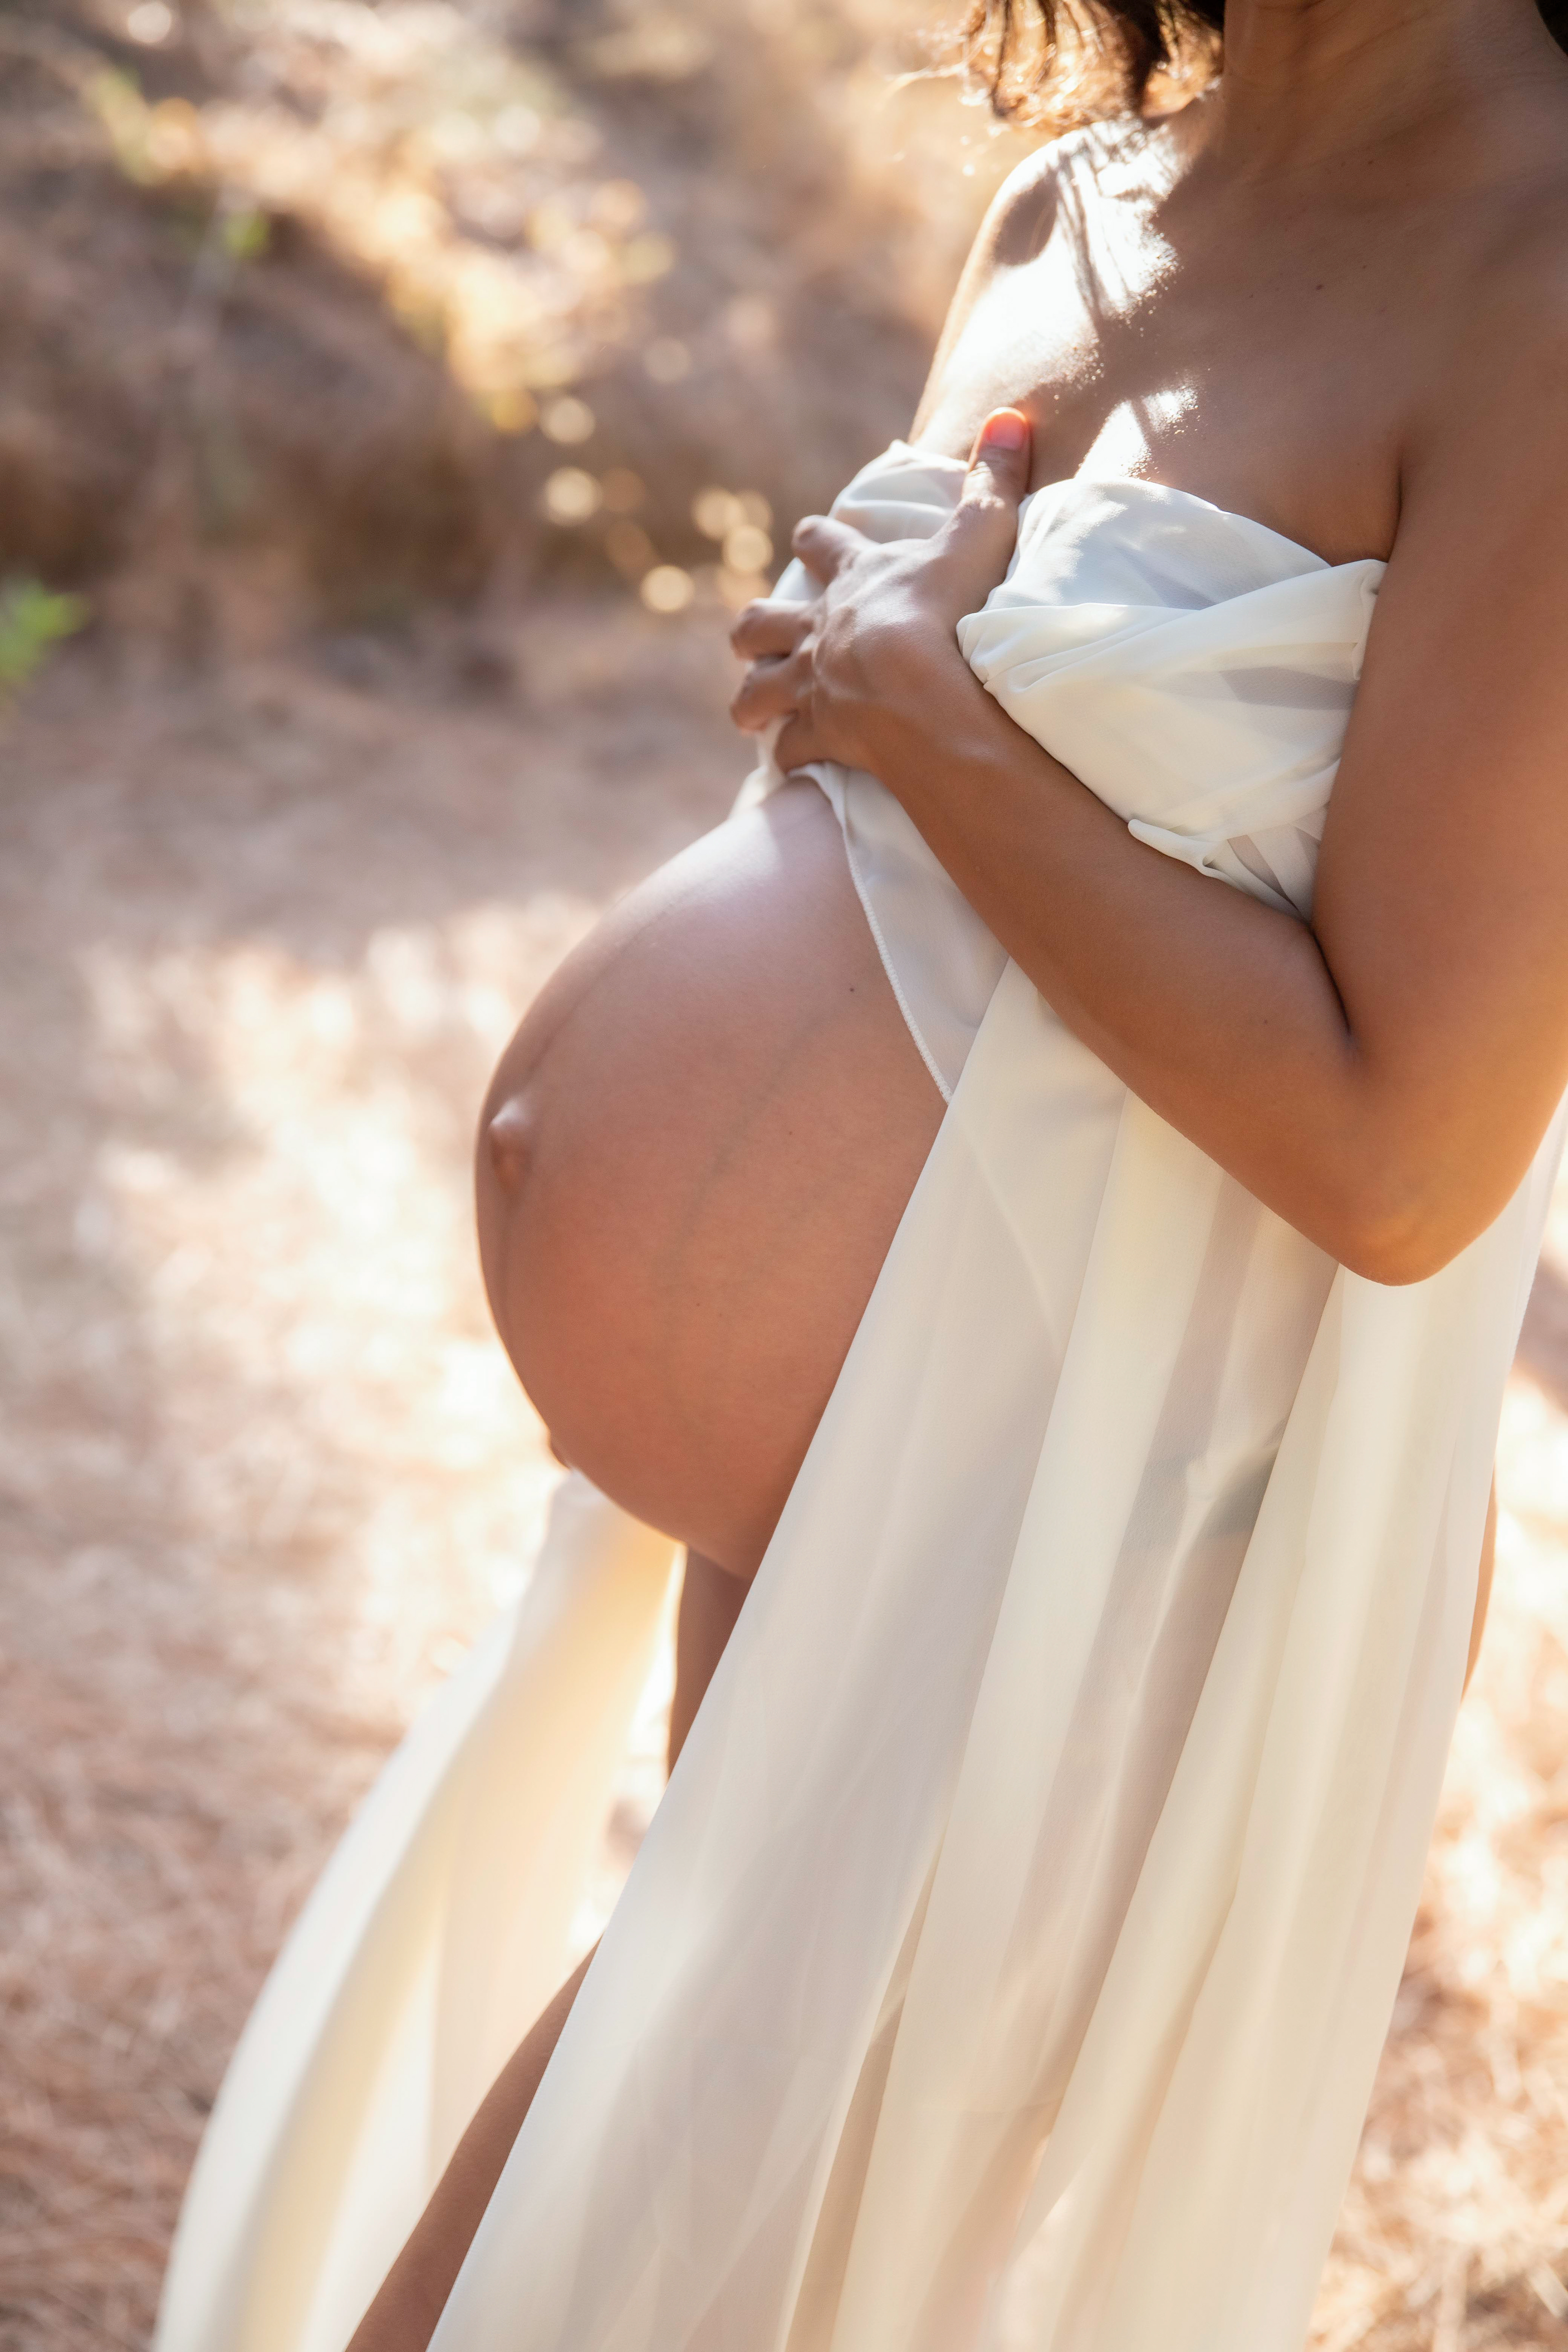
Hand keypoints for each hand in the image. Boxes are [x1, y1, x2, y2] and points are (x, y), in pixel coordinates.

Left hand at [728, 408, 1031, 776]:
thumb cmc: (951, 611)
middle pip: (762, 622)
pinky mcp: (820, 736)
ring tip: (748, 709)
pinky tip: (789, 765)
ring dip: (751, 698)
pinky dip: (787, 757)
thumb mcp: (980, 536)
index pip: (822, 544)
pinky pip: (790, 752)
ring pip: (757, 690)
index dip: (815, 540)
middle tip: (752, 635)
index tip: (806, 539)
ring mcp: (813, 686)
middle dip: (755, 628)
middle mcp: (819, 631)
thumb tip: (1010, 416)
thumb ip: (993, 481)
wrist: (922, 691)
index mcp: (854, 581)